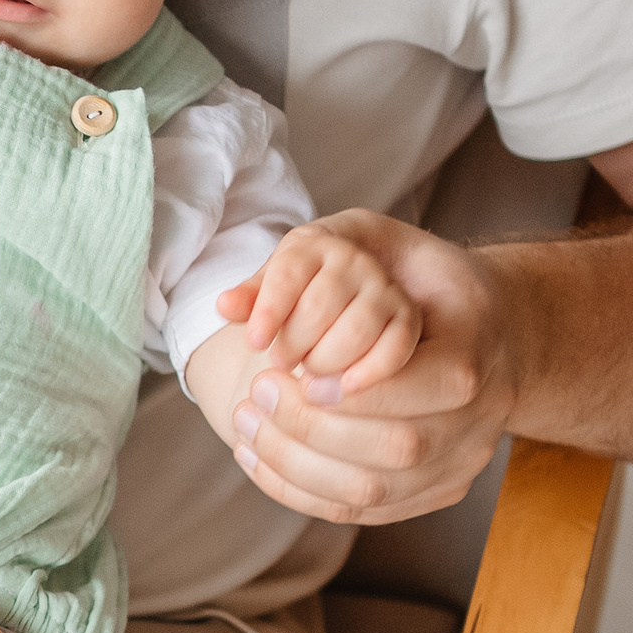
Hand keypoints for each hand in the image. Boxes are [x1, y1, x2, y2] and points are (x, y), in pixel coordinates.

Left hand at [209, 212, 517, 526]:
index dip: (357, 391)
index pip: (428, 386)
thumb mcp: (378, 244)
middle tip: (258, 393)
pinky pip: (363, 513)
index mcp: (478, 353)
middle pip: (400, 448)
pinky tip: (257, 457)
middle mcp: (481, 419)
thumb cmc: (417, 280)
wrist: (484, 330)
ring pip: (376, 492)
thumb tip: (225, 305)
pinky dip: (299, 489)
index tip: (295, 372)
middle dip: (314, 428)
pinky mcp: (435, 493)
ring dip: (297, 463)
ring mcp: (460, 464)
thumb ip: (307, 265)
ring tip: (248, 424)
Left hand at [232, 215, 424, 394]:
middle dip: (295, 343)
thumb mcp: (276, 285)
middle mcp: (353, 259)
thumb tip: (223, 306)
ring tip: (310, 375)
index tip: (254, 343)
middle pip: (319, 307)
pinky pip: (395, 345)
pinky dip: (371, 370)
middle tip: (282, 364)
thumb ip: (252, 297)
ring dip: (328, 360)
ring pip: (355, 329)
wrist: (374, 270)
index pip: (288, 273)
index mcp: (313, 245)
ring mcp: (385, 286)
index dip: (270, 309)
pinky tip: (346, 387)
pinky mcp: (408, 315)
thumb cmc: (307, 288)